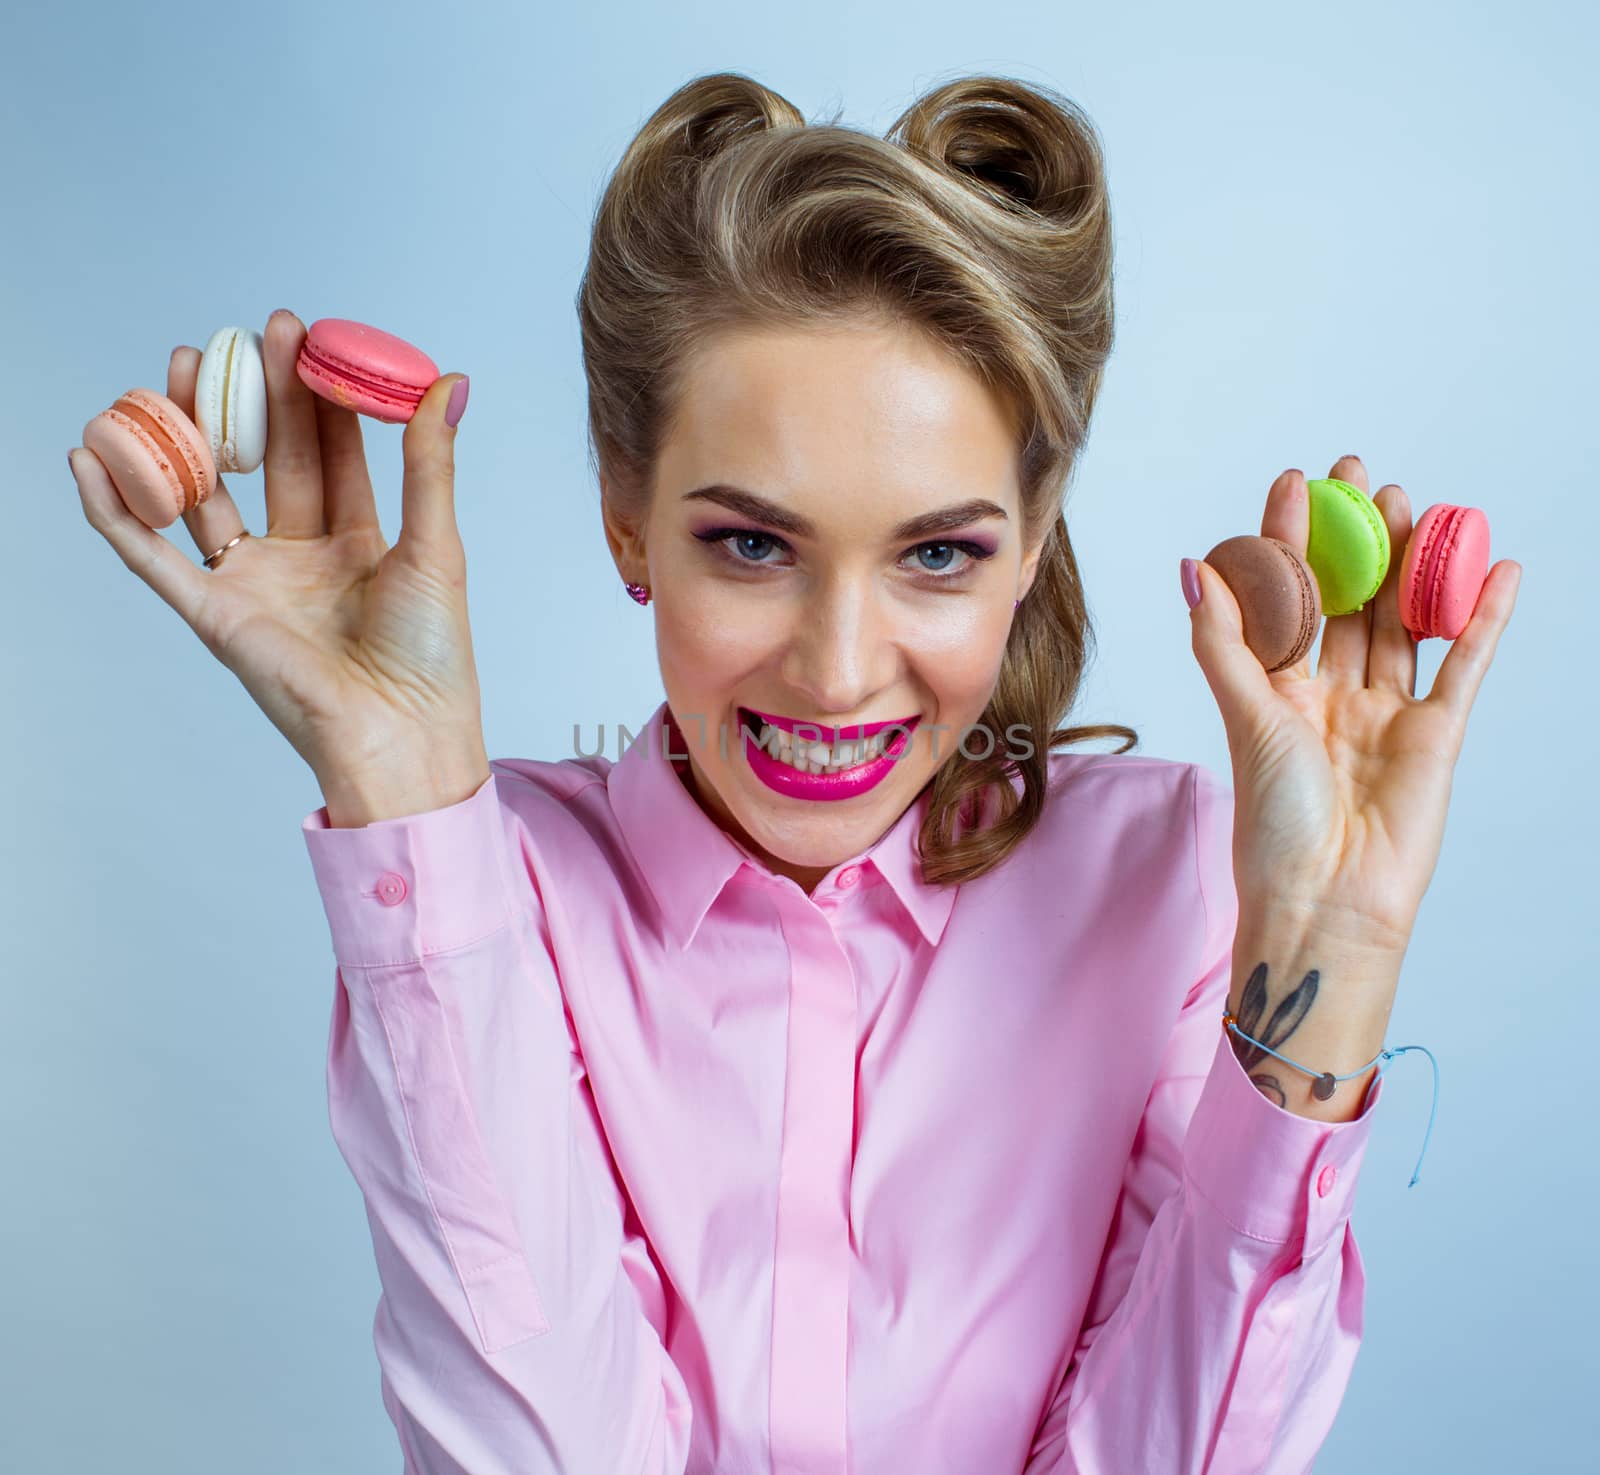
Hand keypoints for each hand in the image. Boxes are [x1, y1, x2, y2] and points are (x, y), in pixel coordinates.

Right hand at [69, 309, 488, 800]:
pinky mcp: (213, 615)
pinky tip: (90, 458)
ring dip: (185, 434)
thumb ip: (429, 463)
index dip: (317, 397)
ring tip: (174, 366)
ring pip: (206, 495)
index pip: (332, 453)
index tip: (306, 337)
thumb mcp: (435, 542)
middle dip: (255, 397)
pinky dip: (115, 511)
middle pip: (270, 462)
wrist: (401, 735)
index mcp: (359, 544)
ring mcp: (254, 584)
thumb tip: (450, 380)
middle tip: (245, 334)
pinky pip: (151, 555)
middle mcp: (302, 560)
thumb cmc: (432, 653)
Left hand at [1186, 455, 1521, 959]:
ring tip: (1414, 503)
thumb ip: (1223, 640)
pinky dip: (1484, 619)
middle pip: (1351, 601)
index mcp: (1279, 689)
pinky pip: (1466, 665)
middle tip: (1363, 477)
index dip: (1293, 539)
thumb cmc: (1272, 819)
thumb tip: (1196, 565)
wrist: (1325, 901)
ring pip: (1404, 622)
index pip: (1290, 597)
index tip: (1298, 481)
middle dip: (1357, 538)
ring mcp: (1387, 712)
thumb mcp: (1244, 714)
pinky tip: (1499, 570)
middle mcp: (1332, 694)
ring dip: (1412, 564)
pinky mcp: (1437, 734)